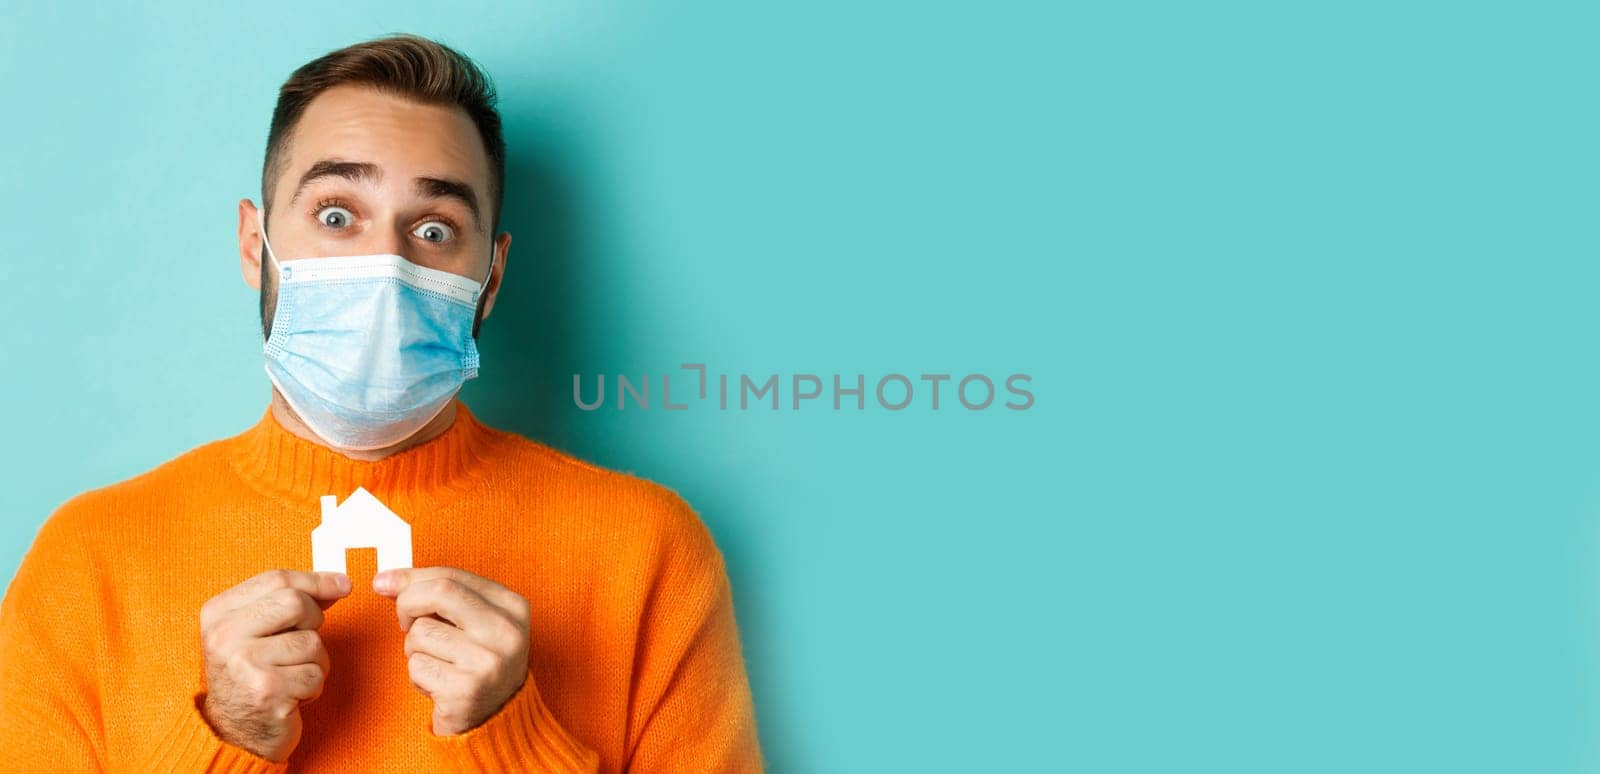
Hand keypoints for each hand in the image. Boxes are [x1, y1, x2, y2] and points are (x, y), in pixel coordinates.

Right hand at [198, 569, 351, 760]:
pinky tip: (291, 696)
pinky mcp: (267, 692)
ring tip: (290, 676)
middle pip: (296, 603)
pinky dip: (313, 687)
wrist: (232, 735)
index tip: (343, 584)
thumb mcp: (258, 631)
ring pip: (312, 642)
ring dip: (314, 662)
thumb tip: (339, 583)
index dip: (316, 580)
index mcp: (217, 614)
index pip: (276, 579)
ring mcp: (244, 664)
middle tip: (301, 645)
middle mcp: (224, 636)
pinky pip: (315, 675)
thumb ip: (291, 603)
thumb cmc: (252, 676)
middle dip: (313, 621)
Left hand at [373, 566, 531, 735]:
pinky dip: (417, 676)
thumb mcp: (471, 622)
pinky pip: (417, 666)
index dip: (412, 578)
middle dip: (408, 604)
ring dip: (415, 649)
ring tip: (436, 663)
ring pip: (421, 633)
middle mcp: (507, 632)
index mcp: (513, 607)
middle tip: (406, 623)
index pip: (453, 576)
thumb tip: (386, 580)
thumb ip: (437, 596)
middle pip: (440, 593)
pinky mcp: (466, 690)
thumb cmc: (476, 664)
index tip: (385, 582)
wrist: (497, 720)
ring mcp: (489, 662)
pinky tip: (437, 685)